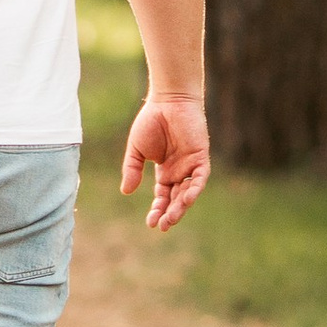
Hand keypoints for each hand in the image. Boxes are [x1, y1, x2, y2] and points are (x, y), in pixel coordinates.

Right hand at [122, 94, 209, 235]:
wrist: (167, 101)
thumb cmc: (151, 121)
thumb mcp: (136, 149)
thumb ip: (132, 169)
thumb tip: (126, 192)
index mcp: (165, 171)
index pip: (163, 196)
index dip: (158, 210)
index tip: (151, 223)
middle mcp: (179, 172)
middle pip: (176, 199)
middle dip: (170, 213)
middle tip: (163, 226)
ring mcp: (190, 165)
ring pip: (188, 192)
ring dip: (181, 206)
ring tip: (171, 218)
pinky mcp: (200, 157)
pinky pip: (200, 178)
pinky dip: (194, 189)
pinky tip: (186, 199)